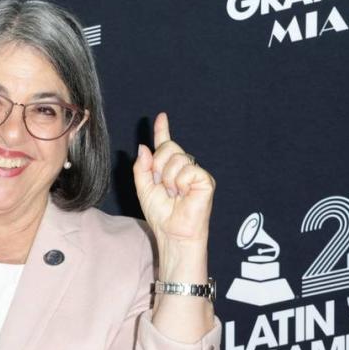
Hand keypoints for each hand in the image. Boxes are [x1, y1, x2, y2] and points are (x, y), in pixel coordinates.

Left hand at [132, 112, 215, 246]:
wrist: (172, 233)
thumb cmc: (161, 214)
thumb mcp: (144, 189)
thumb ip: (142, 168)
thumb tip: (144, 147)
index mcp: (169, 168)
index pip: (166, 145)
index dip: (163, 130)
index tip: (161, 116)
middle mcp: (184, 167)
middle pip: (169, 148)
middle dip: (158, 167)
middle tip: (161, 186)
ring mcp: (196, 173)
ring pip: (177, 159)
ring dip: (168, 179)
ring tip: (173, 194)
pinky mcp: (205, 180)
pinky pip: (187, 170)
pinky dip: (180, 183)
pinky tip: (183, 195)